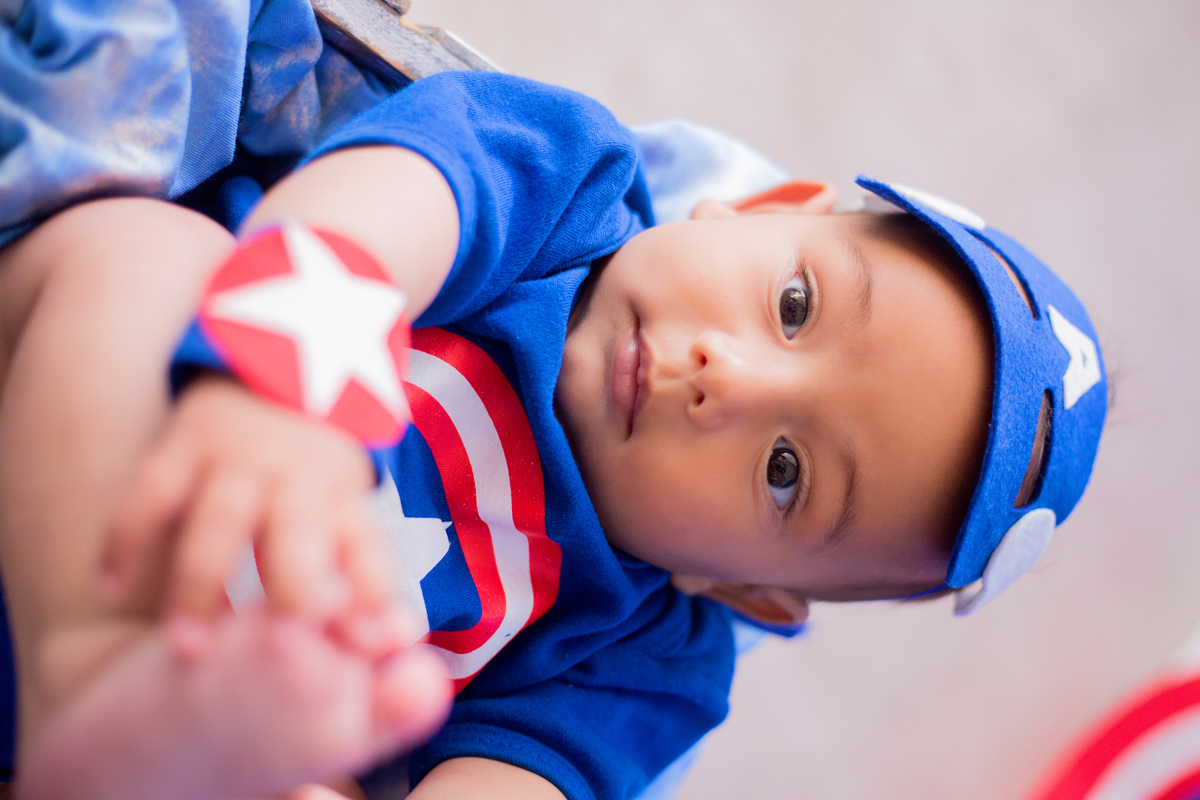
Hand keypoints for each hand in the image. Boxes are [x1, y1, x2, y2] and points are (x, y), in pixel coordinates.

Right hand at [103, 376, 391, 618]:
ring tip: (185, 647)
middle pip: (300, 534)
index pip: (367, 546)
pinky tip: (110, 587)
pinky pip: (150, 493)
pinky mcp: (185, 445)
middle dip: (289, 588)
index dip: (372, 587)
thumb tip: (382, 640)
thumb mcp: (345, 512)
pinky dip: (127, 539)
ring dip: (202, 584)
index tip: (370, 635)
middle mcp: (298, 479)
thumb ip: (356, 575)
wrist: (275, 375)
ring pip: (221, 521)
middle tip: (275, 646)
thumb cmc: (312, 477)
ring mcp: (239, 460)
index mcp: (343, 500)